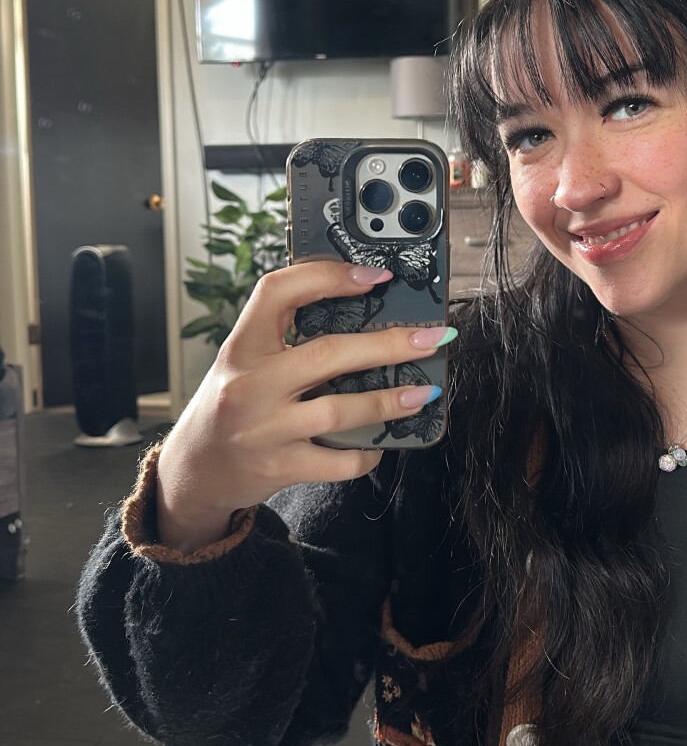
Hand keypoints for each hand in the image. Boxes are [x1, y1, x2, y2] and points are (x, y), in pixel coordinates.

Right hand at [157, 261, 451, 550]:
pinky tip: (381, 443)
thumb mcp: (241, 360)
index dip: (328, 277)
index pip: (278, 293)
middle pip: (328, 354)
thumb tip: (358, 306)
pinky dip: (366, 452)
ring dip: (390, 400)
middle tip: (431, 338)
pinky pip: (337, 461)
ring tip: (424, 391)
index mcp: (241, 347)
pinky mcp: (280, 467)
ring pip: (339, 410)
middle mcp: (249, 385)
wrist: (196, 468)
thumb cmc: (229, 405)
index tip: (375, 277)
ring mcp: (264, 429)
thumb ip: (283, 335)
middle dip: (389, 344)